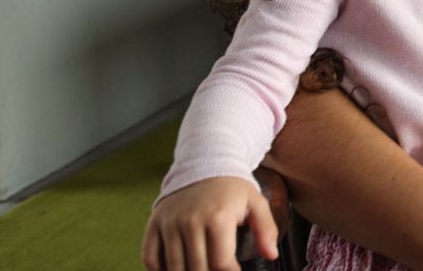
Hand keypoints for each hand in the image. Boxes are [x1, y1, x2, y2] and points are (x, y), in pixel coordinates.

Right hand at [142, 177, 277, 270]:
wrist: (203, 163)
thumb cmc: (232, 188)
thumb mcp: (255, 202)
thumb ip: (266, 229)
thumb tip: (271, 255)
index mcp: (218, 217)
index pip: (220, 263)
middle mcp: (190, 221)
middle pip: (197, 269)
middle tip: (217, 269)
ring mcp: (169, 223)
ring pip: (174, 268)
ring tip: (200, 268)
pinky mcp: (154, 224)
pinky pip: (150, 258)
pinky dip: (160, 270)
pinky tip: (176, 269)